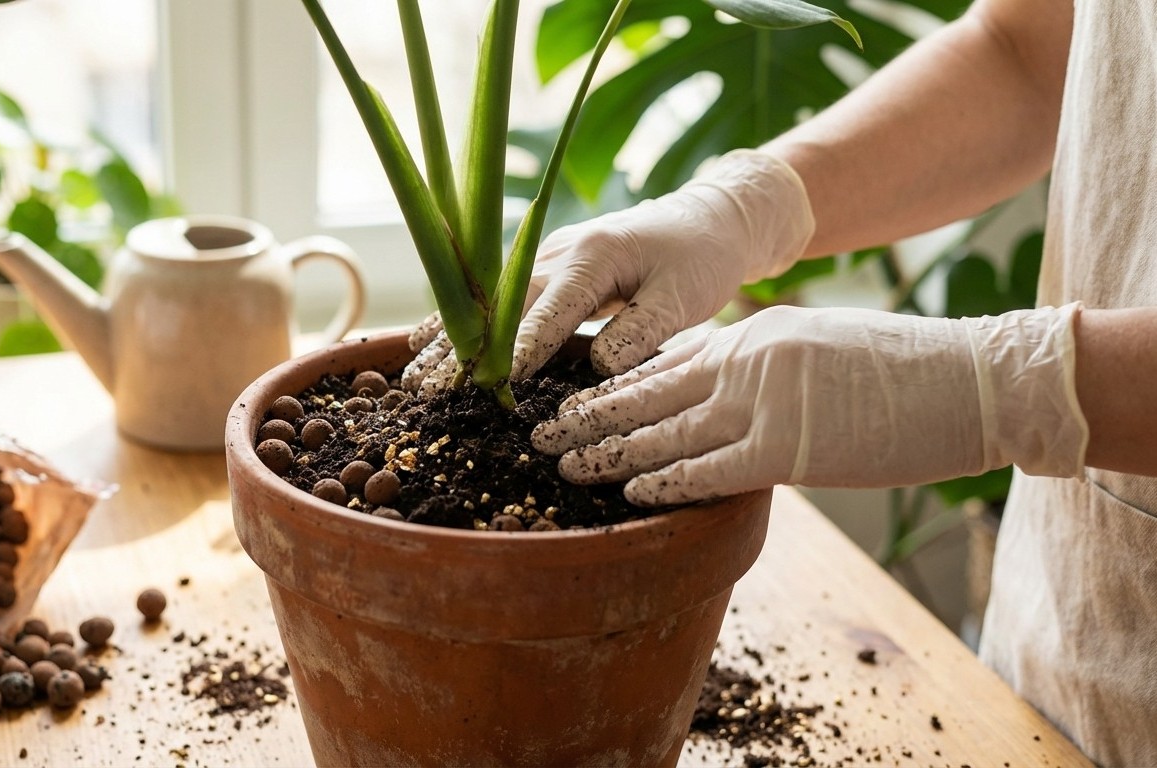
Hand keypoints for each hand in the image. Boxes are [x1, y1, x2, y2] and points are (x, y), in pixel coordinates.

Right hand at [401, 149, 814, 390]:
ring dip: (448, 337)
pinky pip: (492, 297)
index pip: (550, 308)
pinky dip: (458, 320)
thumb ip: (644, 330)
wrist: (707, 217)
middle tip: (428, 387)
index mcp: (594, 255)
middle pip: (501, 304)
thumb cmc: (701, 258)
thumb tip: (598, 366)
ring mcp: (543, 256)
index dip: (522, 345)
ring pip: (487, 300)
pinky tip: (423, 345)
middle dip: (464, 347)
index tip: (496, 380)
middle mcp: (557, 250)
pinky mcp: (542, 267)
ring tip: (411, 375)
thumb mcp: (686, 297)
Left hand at [531, 304, 1087, 505]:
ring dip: (606, 449)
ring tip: (562, 464)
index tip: (573, 397)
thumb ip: (766, 365)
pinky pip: (706, 468)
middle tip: (537, 430)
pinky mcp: (786, 447)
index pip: (666, 360)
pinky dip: (663, 480)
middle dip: (588, 413)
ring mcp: (763, 402)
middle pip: (646, 390)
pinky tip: (628, 492)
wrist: (971, 379)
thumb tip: (727, 392)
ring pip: (663, 429)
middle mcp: (746, 360)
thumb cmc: (904, 370)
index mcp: (754, 334)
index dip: (614, 383)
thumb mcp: (820, 347)